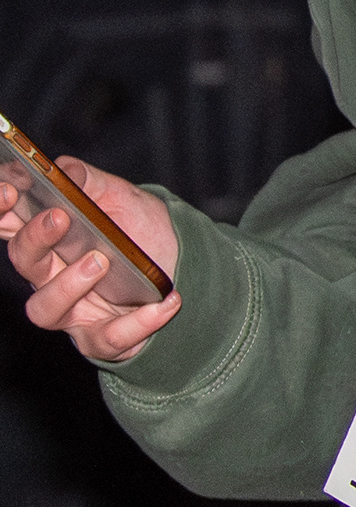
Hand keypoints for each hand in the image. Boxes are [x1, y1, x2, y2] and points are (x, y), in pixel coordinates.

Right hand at [4, 158, 181, 365]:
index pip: (7, 225)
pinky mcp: (103, 337)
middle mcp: (51, 276)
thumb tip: (60, 168)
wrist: (186, 266)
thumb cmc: (140, 230)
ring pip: (46, 309)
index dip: (0, 210)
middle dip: (34, 239)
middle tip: (59, 217)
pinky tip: (165, 301)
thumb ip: (86, 181)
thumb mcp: (119, 196)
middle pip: (24, 261)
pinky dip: (139, 322)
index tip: (8, 192)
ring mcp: (74, 310)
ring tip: (101, 261)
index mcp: (47, 239)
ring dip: (69, 285)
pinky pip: (110, 338)